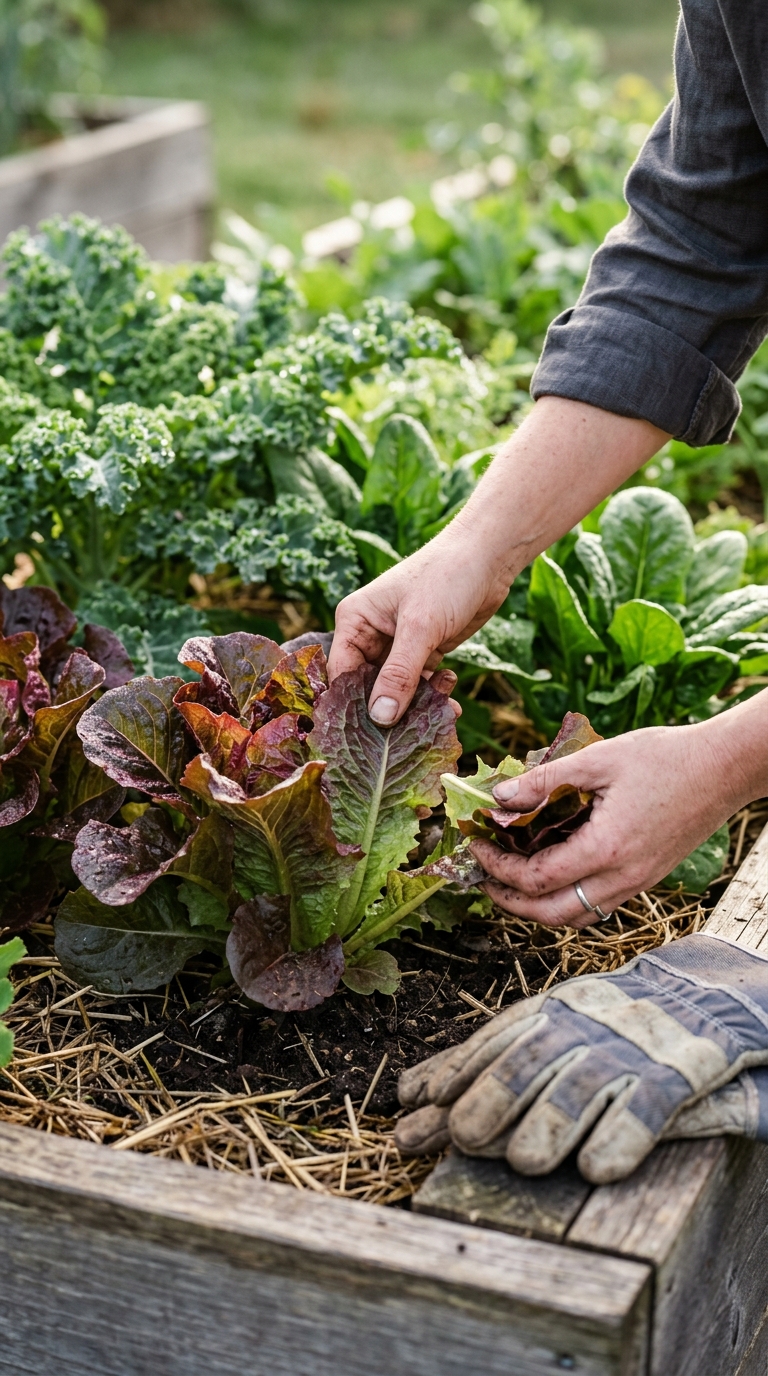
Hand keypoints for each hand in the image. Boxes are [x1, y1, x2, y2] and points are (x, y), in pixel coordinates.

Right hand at [329, 530, 509, 723]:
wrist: (489, 557)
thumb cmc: (447, 577)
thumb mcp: (420, 627)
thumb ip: (399, 674)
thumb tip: (379, 718)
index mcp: (355, 621)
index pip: (341, 674)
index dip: (352, 706)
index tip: (369, 737)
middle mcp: (370, 634)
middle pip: (368, 687)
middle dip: (390, 710)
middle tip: (409, 736)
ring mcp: (398, 645)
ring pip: (397, 690)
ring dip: (416, 706)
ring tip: (441, 715)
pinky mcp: (424, 651)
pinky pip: (420, 685)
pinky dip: (432, 696)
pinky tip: (450, 703)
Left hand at [394, 933, 767, 1181]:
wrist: (708, 993)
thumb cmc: (612, 1024)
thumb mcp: (552, 1028)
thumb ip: (488, 1059)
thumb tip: (408, 1094)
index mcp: (554, 1008)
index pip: (497, 1037)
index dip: (457, 1068)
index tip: (414, 1102)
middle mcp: (588, 1022)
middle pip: (533, 1056)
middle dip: (493, 1095)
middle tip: (460, 1137)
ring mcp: (634, 1045)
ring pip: (585, 1084)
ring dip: (551, 1122)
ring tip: (523, 1162)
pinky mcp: (684, 1068)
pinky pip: (650, 1103)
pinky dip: (623, 1134)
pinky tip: (597, 1167)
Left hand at [470, 720, 740, 927]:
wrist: (724, 768)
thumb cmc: (665, 757)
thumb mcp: (598, 760)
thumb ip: (544, 781)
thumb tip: (498, 798)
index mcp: (606, 849)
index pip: (537, 879)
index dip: (498, 868)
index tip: (477, 846)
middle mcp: (622, 877)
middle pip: (552, 915)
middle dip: (510, 902)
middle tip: (484, 879)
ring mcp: (637, 882)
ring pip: (576, 916)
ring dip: (537, 906)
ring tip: (511, 879)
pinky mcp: (647, 877)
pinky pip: (598, 903)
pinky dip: (566, 897)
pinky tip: (552, 869)